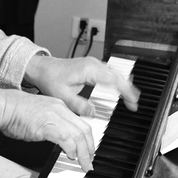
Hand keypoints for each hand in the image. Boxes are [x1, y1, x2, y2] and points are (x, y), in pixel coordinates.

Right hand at [0, 88, 96, 170]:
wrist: (4, 106)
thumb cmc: (17, 111)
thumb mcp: (42, 113)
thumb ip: (54, 123)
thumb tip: (61, 138)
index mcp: (60, 106)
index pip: (82, 123)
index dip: (88, 140)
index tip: (88, 151)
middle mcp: (60, 110)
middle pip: (84, 130)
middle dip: (90, 148)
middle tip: (89, 161)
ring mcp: (54, 117)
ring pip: (77, 136)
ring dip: (83, 153)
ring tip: (83, 164)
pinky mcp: (46, 125)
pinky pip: (65, 138)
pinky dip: (71, 149)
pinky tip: (71, 156)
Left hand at [23, 54, 139, 117]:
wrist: (42, 68)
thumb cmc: (50, 79)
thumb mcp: (63, 96)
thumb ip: (79, 106)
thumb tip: (94, 114)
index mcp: (89, 70)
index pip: (114, 80)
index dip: (125, 91)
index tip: (132, 101)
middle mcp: (93, 65)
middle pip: (118, 76)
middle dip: (129, 89)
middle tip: (135, 104)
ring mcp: (93, 64)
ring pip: (115, 73)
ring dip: (124, 84)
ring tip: (132, 98)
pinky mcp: (91, 66)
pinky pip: (109, 72)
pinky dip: (117, 81)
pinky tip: (121, 88)